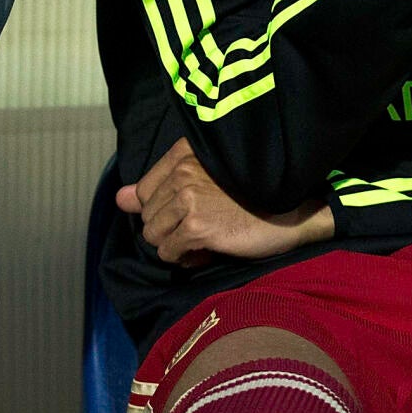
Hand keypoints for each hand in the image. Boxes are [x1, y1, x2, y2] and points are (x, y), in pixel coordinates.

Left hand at [116, 138, 334, 265]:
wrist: (291, 212)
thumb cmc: (253, 195)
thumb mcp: (204, 180)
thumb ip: (159, 186)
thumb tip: (119, 199)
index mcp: (185, 153)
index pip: (145, 189)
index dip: (162, 209)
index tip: (187, 214)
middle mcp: (183, 171)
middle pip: (148, 215)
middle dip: (170, 228)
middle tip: (201, 229)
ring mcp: (188, 198)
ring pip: (154, 235)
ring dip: (175, 244)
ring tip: (203, 240)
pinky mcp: (197, 226)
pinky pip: (168, 252)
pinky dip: (184, 258)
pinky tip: (207, 250)